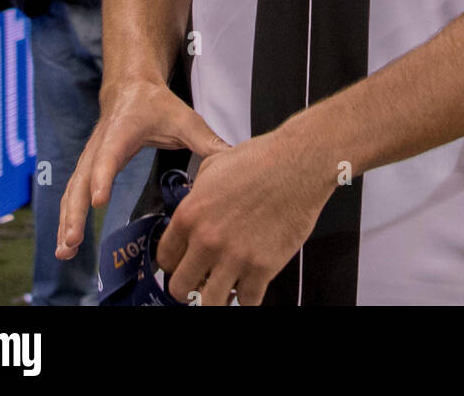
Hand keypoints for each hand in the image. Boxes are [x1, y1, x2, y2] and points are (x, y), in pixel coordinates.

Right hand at [56, 79, 229, 259]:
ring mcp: (89, 158)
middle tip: (73, 241)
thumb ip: (206, 141)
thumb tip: (231, 161)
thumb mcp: (184, 119)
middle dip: (75, 212)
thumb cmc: (157, 104)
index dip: (102, 178)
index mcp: (121, 132)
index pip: (108, 157)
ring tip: (65, 251)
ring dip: (67, 221)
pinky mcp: (86, 168)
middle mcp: (99, 146)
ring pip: (72, 191)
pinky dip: (67, 219)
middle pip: (81, 180)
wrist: (130, 87)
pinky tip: (67, 246)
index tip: (98, 201)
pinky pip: (72, 195)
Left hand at [155, 127, 334, 306]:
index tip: (185, 264)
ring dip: (215, 299)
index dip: (175, 263)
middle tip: (202, 280)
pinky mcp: (262, 268)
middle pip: (179, 288)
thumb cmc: (261, 159)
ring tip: (225, 287)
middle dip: (190, 287)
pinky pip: (247, 302)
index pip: (165, 258)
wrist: (298, 163)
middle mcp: (207, 240)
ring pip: (209, 304)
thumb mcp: (214, 164)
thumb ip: (197, 193)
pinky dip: (248, 298)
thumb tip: (195, 209)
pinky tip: (251, 285)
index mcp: (190, 215)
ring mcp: (234, 257)